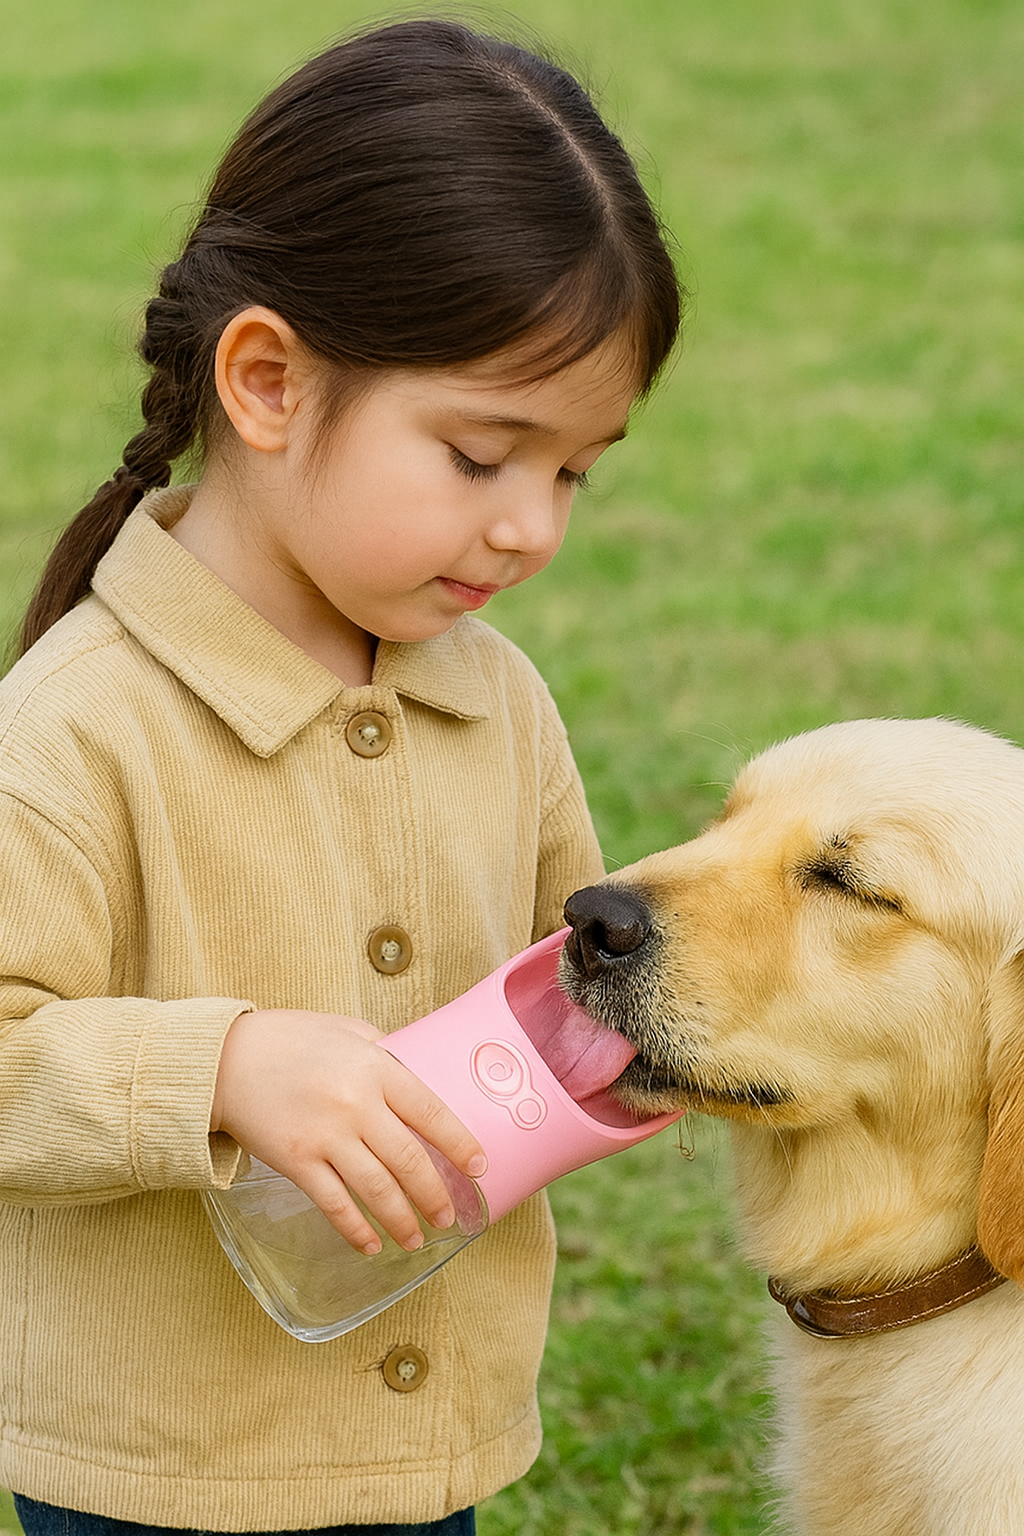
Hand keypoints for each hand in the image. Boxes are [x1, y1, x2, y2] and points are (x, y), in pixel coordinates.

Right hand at [211, 1009, 486, 1254]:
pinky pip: (334, 1204)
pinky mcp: (296, 1161)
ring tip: (417, 1238)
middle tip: (450, 1216)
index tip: (478, 1167)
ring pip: (378, 1189)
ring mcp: (325, 1136)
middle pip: (409, 1159)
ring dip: (402, 1219)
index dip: (459, 1144)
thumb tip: (417, 1071)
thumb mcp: (346, 1030)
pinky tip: (371, 1245)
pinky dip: (356, 1229)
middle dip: (435, 1194)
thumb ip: (384, 1051)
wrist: (224, 1058)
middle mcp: (356, 1104)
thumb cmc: (288, 1039)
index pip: (431, 1112)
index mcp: (375, 1068)